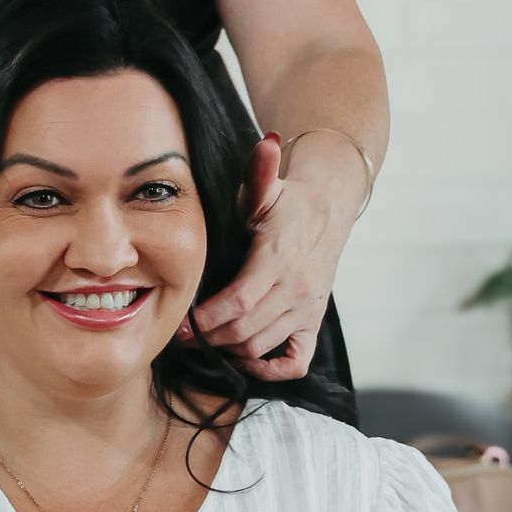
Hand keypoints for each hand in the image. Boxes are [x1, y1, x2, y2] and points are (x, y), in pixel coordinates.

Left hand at [193, 133, 348, 380]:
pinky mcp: (315, 320)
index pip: (239, 303)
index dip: (207, 319)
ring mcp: (307, 308)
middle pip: (245, 331)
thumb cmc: (287, 200)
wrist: (328, 209)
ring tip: (207, 340)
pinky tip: (247, 357)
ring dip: (231, 350)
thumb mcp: (269, 186)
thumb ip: (262, 170)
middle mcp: (296, 289)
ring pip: (262, 346)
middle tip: (185, 336)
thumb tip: (268, 143)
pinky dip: (271, 368)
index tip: (183, 323)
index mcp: (279, 259)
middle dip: (210, 338)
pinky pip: (296, 361)